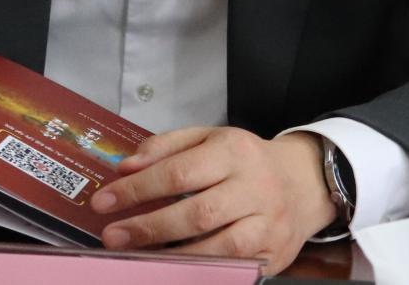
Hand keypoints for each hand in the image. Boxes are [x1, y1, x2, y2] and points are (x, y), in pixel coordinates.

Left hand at [89, 127, 335, 272]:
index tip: (104, 202)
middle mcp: (254, 187)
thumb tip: (125, 168)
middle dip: (149, 227)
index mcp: (234, 151)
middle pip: (197, 212)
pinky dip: (202, 269)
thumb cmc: (246, 160)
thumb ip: (166, 147)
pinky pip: (234, 267)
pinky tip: (175, 269)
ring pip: (219, 246)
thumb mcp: (209, 138)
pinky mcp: (274, 254)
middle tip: (112, 236)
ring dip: (174, 256)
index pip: (178, 172)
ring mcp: (268, 224)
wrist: (304, 181)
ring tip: (139, 257)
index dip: (138, 189)